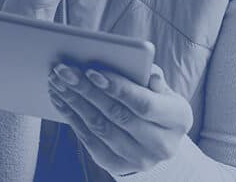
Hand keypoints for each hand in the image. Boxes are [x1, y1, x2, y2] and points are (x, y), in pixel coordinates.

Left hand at [47, 64, 192, 175]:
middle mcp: (163, 145)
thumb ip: (152, 76)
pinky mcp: (118, 166)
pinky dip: (71, 117)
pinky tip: (60, 99)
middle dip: (86, 90)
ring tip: (57, 81)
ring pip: (100, 127)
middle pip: (117, 115)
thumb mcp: (161, 88)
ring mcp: (140, 160)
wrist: (156, 138)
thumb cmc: (156, 101)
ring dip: (74, 102)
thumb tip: (147, 70)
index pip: (144, 104)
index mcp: (179, 119)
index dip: (117, 88)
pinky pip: (89, 140)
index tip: (91, 71)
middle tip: (63, 70)